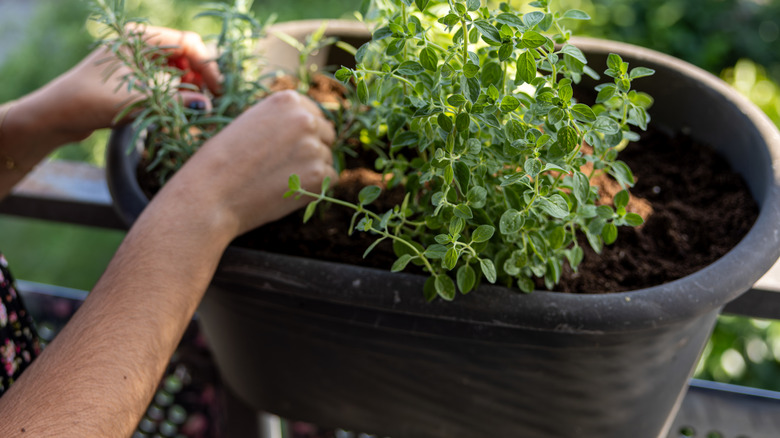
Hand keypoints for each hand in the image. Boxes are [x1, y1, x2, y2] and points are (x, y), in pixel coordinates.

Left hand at [17, 25, 220, 143]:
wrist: (57, 115)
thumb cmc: (92, 101)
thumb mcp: (138, 99)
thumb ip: (175, 100)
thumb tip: (207, 105)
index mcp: (139, 37)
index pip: (188, 42)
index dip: (207, 65)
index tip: (217, 90)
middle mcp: (140, 43)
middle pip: (186, 54)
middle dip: (202, 76)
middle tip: (212, 101)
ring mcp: (138, 60)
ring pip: (179, 68)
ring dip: (192, 86)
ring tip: (199, 107)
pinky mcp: (136, 77)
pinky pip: (168, 79)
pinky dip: (179, 92)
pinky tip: (184, 108)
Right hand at [155, 90, 337, 238]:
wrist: (209, 195)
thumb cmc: (220, 161)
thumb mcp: (250, 123)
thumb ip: (280, 121)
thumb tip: (310, 128)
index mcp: (288, 100)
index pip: (314, 113)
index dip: (302, 133)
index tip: (286, 147)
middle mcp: (305, 119)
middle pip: (326, 134)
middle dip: (311, 148)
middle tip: (283, 166)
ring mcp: (315, 147)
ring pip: (326, 158)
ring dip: (311, 169)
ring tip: (278, 179)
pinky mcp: (319, 176)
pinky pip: (330, 179)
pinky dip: (316, 187)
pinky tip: (288, 189)